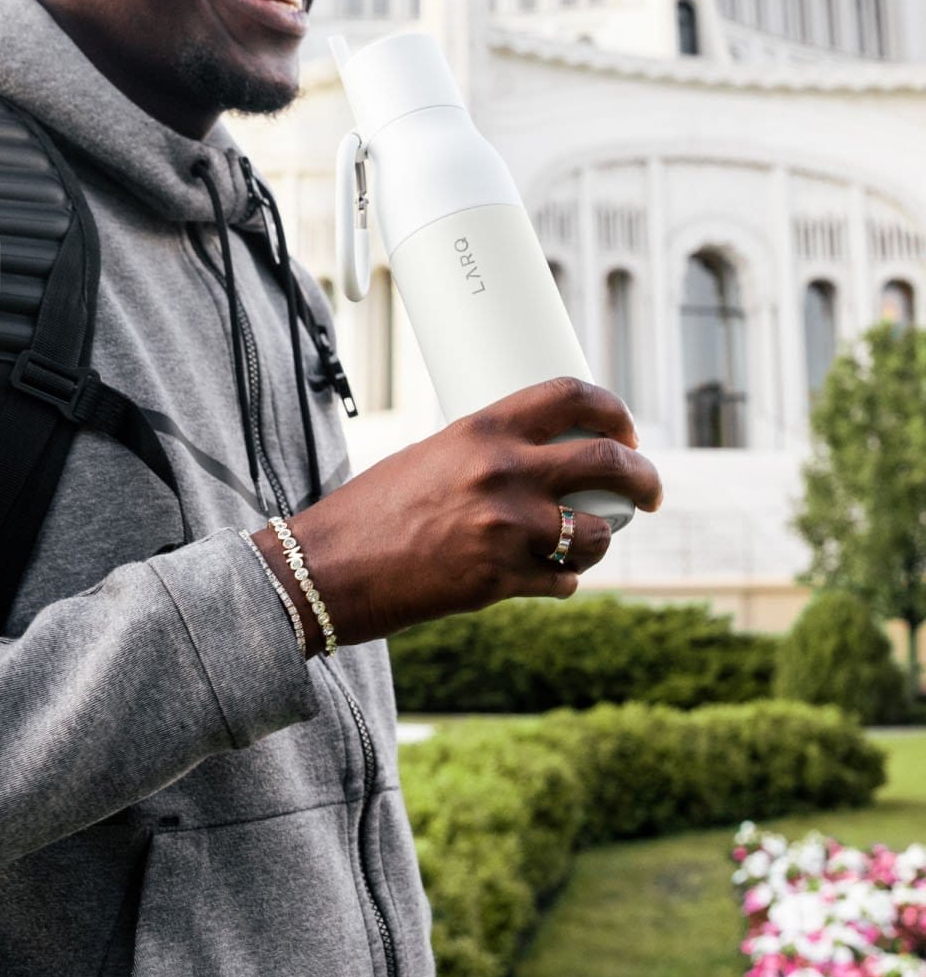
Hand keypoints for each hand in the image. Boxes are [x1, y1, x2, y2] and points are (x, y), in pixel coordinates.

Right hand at [252, 377, 661, 653]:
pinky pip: (564, 581)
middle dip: (644, 478)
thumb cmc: (373, 510)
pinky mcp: (501, 579)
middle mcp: (503, 471)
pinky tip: (544, 578)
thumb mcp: (433, 456)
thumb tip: (541, 459)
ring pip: (595, 533)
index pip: (572, 395)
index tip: (627, 432)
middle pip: (609, 460)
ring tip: (581, 546)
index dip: (614, 411)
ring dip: (598, 542)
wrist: (329, 566)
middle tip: (648, 493)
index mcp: (483, 429)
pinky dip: (562, 581)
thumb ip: (488, 454)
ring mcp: (506, 527)